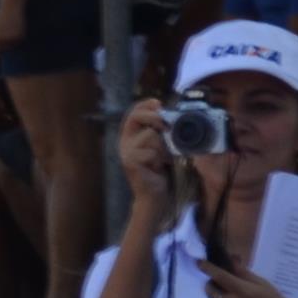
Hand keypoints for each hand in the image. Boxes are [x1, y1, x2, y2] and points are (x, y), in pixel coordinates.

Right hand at [115, 97, 177, 215]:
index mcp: (131, 134)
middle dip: (155, 117)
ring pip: (150, 135)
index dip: (146, 104)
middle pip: (137, 117)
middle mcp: (124, 141)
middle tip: (166, 124)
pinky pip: (151, 151)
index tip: (159, 104)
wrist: (153, 193)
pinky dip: (161, 157)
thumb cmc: (160, 168)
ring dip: (163, 144)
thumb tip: (173, 115)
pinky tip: (160, 166)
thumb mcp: (161, 144)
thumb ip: (161, 130)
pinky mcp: (130, 163)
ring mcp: (125, 152)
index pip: (134, 111)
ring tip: (164, 157)